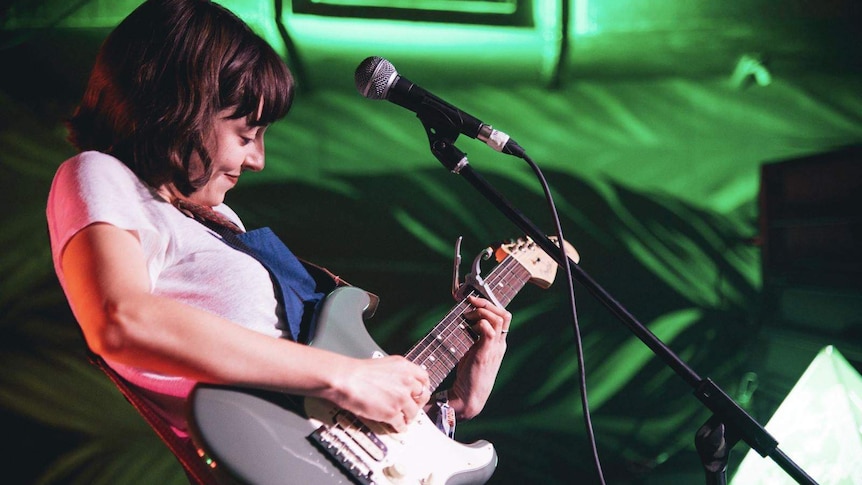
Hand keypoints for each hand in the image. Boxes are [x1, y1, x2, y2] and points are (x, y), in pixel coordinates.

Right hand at [329, 355, 430, 431]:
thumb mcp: (384, 365)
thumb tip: (401, 385)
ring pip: (413, 412)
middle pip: (423, 396)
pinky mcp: (392, 413)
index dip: (423, 387)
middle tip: (414, 407)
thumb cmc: (357, 372)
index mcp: (405, 367)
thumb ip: (397, 374)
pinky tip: (397, 427)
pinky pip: (401, 424)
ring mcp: (401, 398)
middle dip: (418, 403)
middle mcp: (406, 381)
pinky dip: (400, 427)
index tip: (420, 393)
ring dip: (409, 417)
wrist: (346, 379)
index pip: (424, 378)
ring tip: (404, 419)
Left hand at [448, 295, 510, 419]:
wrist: (469, 397)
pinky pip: (488, 330)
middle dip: (487, 303)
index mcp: (498, 343)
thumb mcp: (473, 352)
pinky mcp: (485, 353)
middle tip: (471, 302)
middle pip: (504, 314)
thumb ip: (474, 338)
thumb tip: (464, 321)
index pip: (503, 317)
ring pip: (498, 319)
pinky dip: (479, 323)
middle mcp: (500, 344)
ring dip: (482, 312)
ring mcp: (495, 349)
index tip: (474, 301)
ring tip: (467, 316)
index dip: (491, 305)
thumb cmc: (469, 376)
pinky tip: (469, 326)